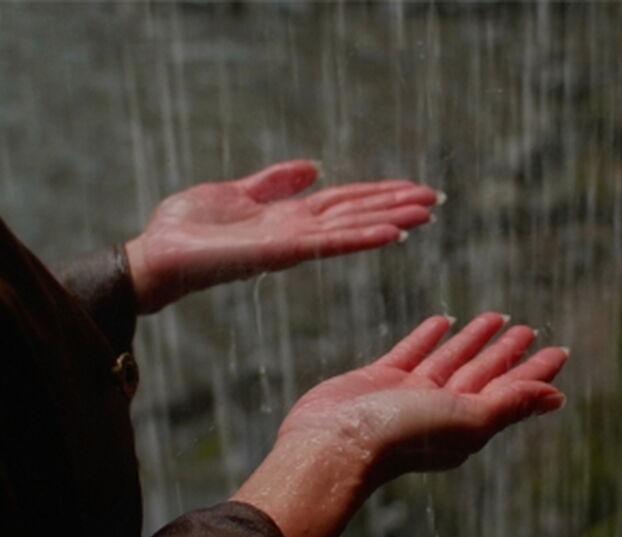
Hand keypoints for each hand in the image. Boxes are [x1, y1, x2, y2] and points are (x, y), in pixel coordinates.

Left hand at [125, 160, 439, 312]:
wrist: (156, 255)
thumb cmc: (187, 228)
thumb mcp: (236, 191)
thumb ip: (275, 182)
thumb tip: (314, 167)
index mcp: (291, 216)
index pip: (345, 201)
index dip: (379, 193)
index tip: (412, 188)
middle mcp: (300, 231)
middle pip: (357, 213)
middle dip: (396, 205)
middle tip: (435, 200)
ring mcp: (294, 243)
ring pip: (352, 227)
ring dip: (390, 220)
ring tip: (426, 213)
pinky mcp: (282, 252)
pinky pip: (329, 243)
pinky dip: (361, 238)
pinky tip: (392, 233)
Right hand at [232, 312, 568, 536]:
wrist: (333, 443)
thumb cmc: (402, 436)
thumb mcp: (467, 419)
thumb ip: (509, 404)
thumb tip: (556, 397)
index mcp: (467, 423)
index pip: (510, 391)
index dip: (534, 372)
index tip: (559, 351)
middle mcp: (441, 410)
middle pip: (483, 373)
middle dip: (505, 352)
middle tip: (528, 329)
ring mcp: (409, 394)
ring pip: (450, 360)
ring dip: (472, 340)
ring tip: (494, 316)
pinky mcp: (379, 380)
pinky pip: (412, 352)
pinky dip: (427, 337)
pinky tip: (441, 321)